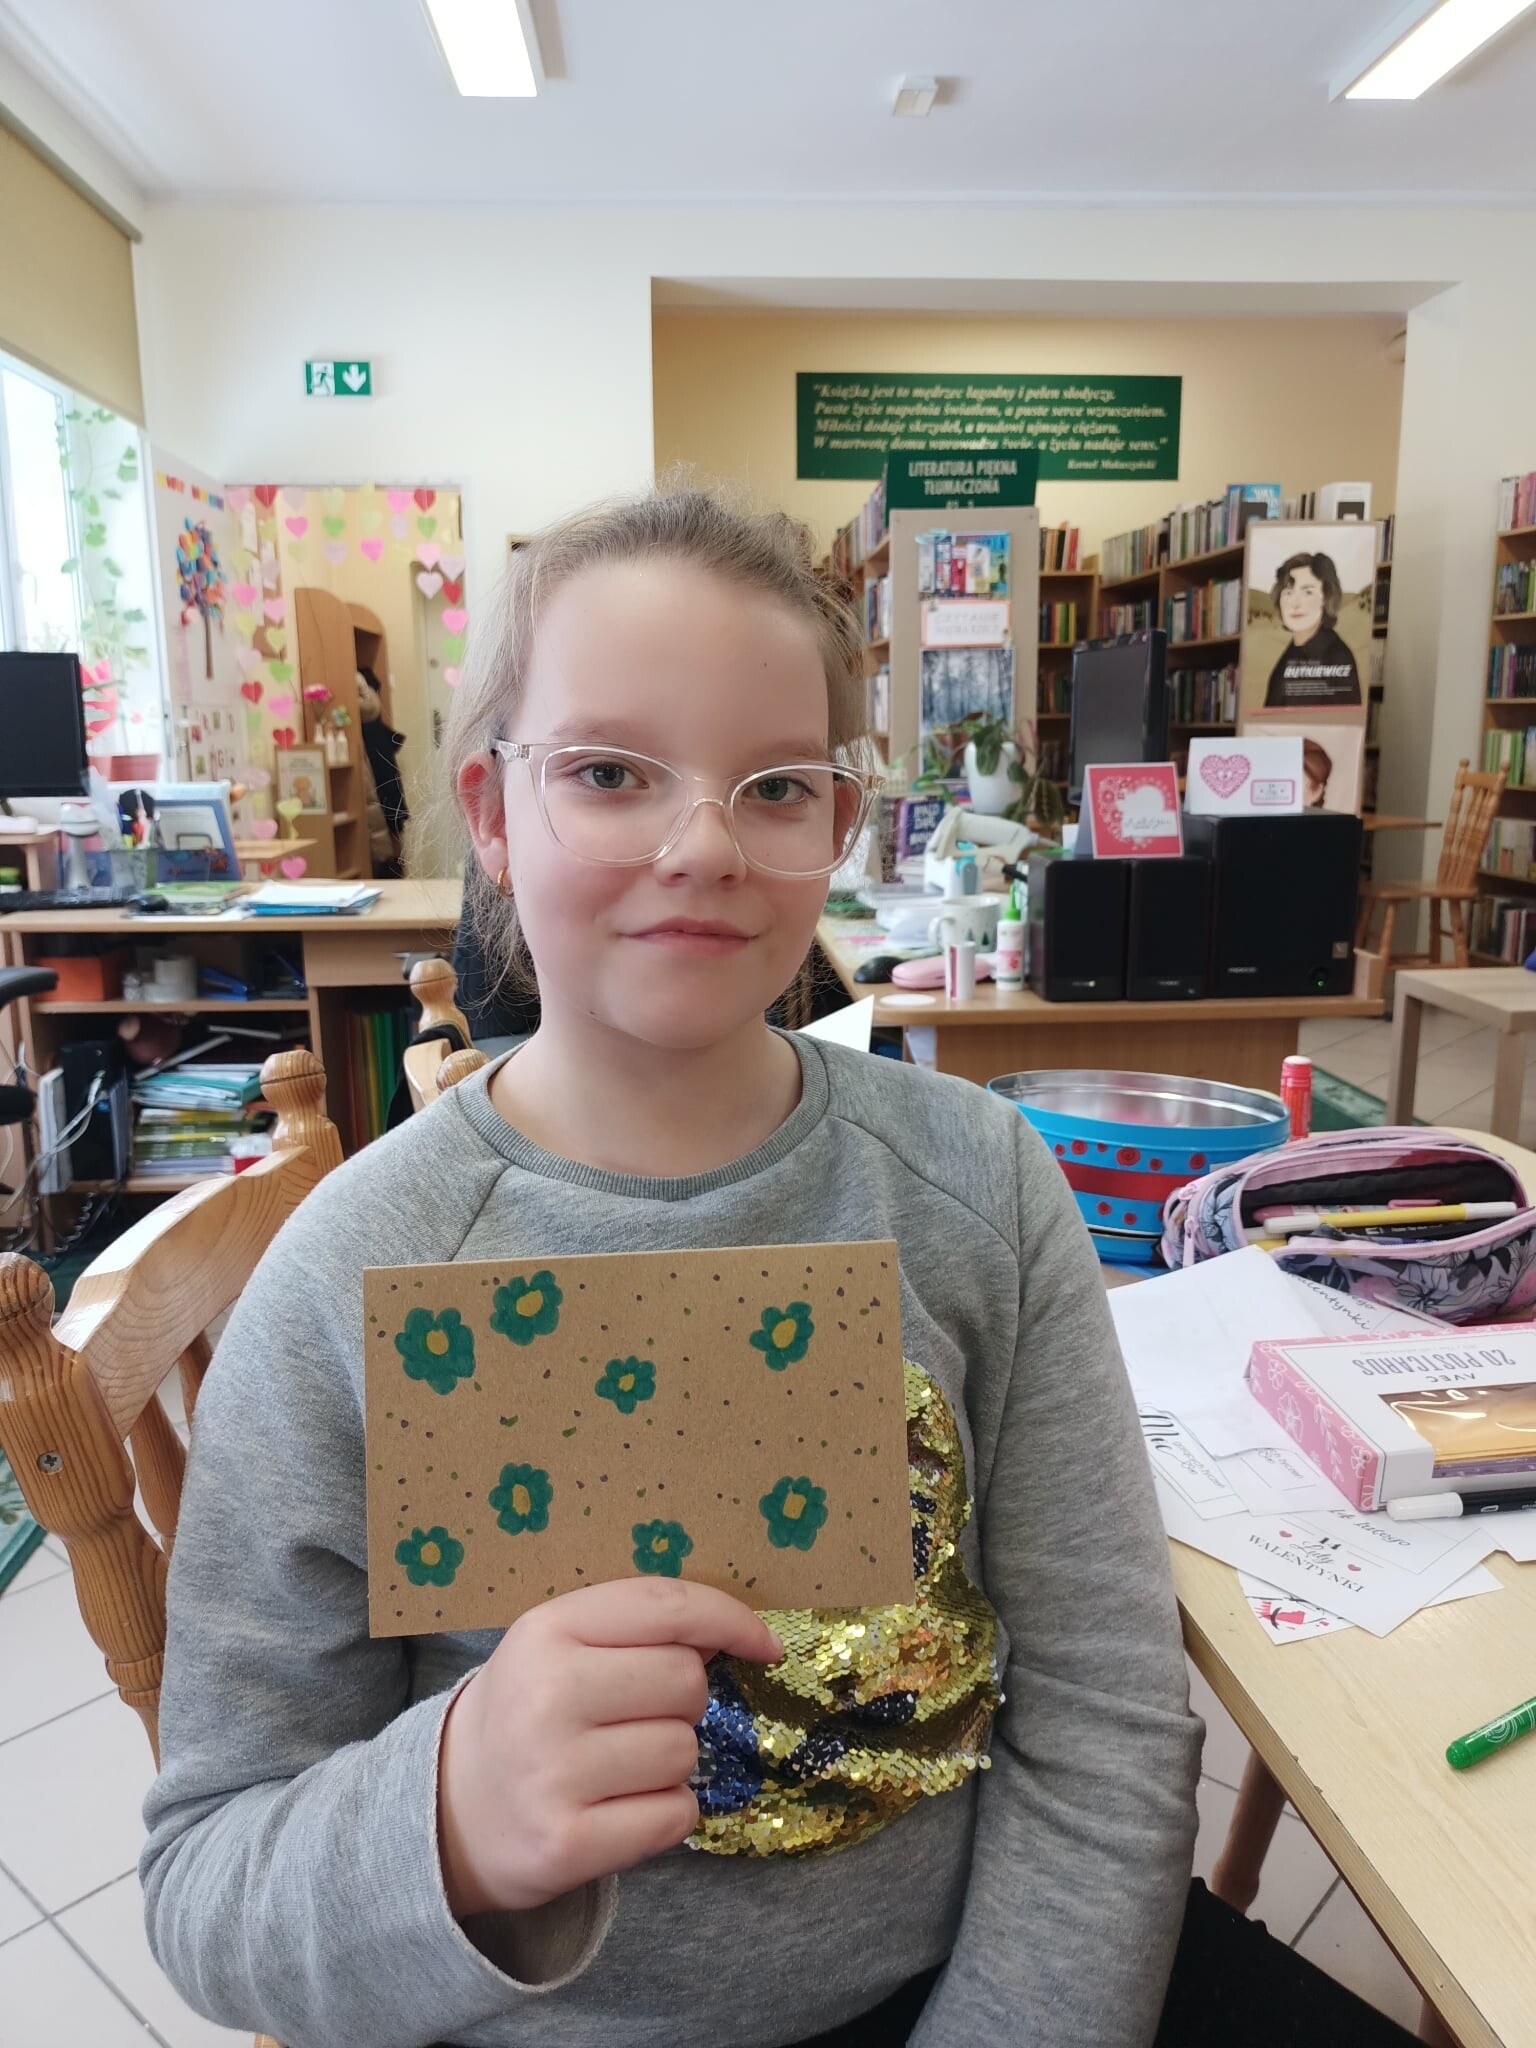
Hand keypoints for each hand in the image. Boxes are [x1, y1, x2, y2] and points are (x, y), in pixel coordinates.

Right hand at [437, 1577, 781, 1918]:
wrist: (450, 1806)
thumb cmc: (529, 1709)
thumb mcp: (562, 1645)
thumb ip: (639, 1626)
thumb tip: (734, 1632)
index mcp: (546, 1630)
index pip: (667, 1607)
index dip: (731, 1620)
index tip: (765, 1646)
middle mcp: (546, 1696)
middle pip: (686, 1682)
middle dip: (682, 1702)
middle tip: (636, 1717)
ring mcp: (553, 1774)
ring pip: (684, 1753)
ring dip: (670, 1763)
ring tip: (617, 1767)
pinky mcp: (565, 1844)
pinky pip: (674, 1817)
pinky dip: (665, 1815)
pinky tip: (620, 1809)